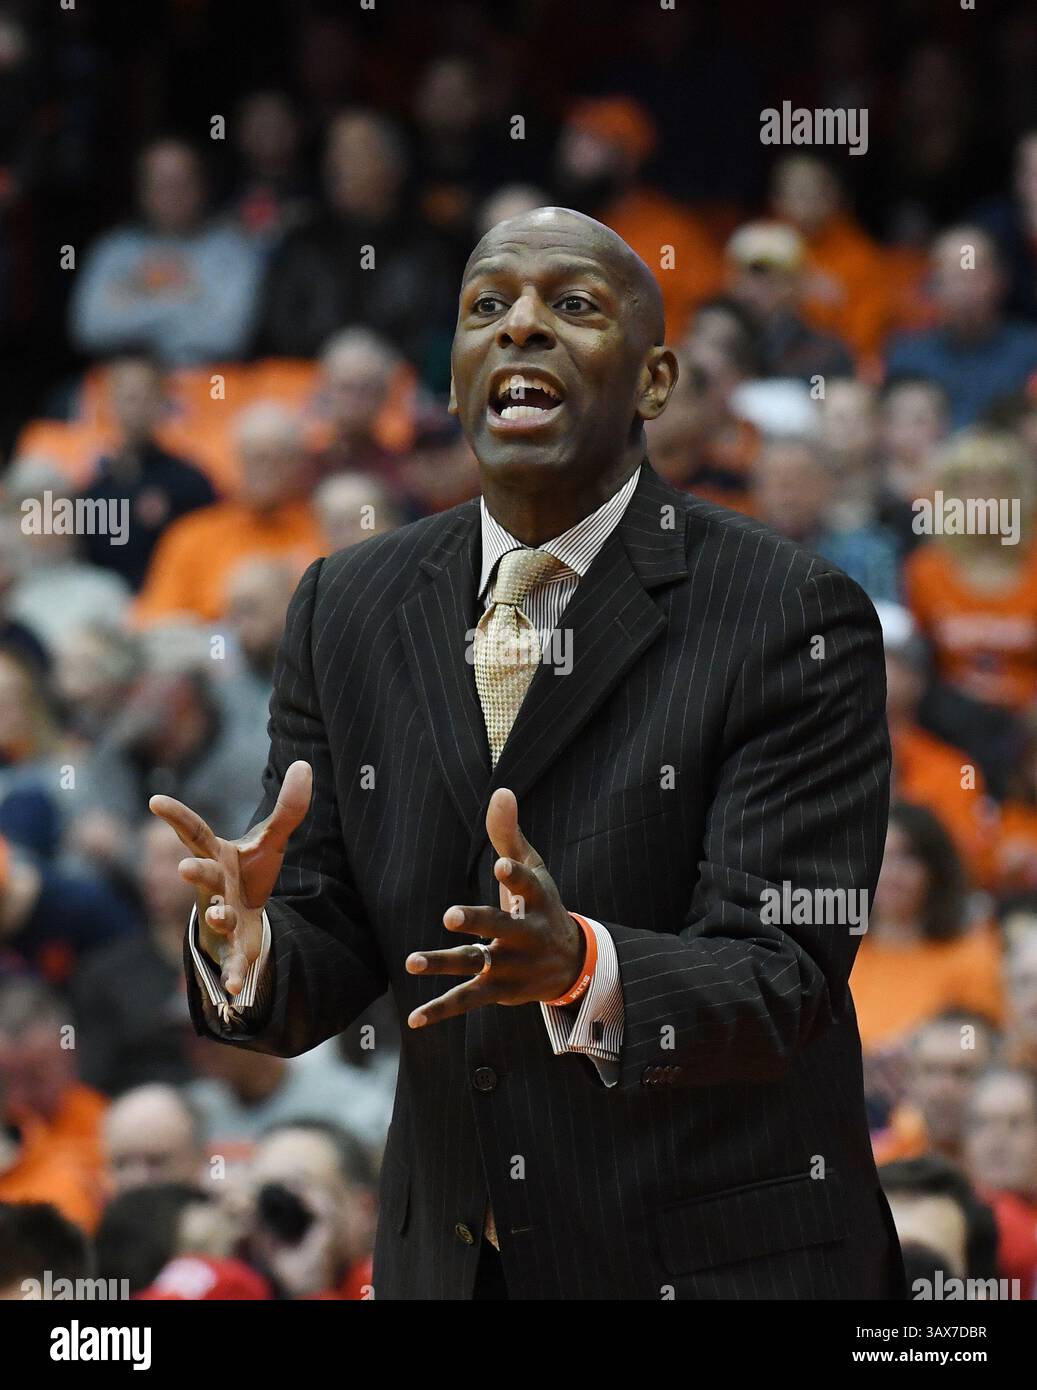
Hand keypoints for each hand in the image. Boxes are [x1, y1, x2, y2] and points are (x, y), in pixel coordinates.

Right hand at [148, 760, 311, 995]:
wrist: (244, 914)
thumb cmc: (249, 872)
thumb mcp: (271, 839)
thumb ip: (288, 808)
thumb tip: (306, 766)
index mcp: (218, 856)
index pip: (194, 832)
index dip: (175, 816)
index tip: (154, 800)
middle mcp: (214, 885)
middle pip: (203, 876)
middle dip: (195, 872)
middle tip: (184, 868)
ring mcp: (221, 915)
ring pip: (215, 916)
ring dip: (216, 917)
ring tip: (221, 915)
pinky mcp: (235, 944)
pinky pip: (234, 958)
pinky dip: (236, 973)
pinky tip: (238, 991)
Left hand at [405, 787, 583, 1027]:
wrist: (570, 963)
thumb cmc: (542, 905)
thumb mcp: (533, 868)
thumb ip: (509, 834)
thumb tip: (501, 790)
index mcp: (536, 900)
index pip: (526, 885)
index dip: (513, 875)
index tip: (499, 865)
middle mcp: (525, 935)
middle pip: (499, 927)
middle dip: (478, 922)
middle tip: (450, 915)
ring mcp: (510, 965)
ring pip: (475, 964)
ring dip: (444, 963)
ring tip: (411, 961)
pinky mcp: (497, 990)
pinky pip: (466, 1000)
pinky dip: (440, 1010)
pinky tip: (413, 1018)